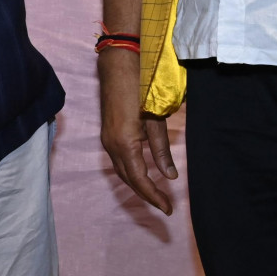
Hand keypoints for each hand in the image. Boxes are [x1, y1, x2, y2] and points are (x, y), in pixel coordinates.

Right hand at [98, 47, 175, 214]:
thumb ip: (161, 150)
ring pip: (121, 170)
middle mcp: (111, 145)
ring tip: (155, 194)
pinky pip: (118, 160)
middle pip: (128, 178)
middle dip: (146, 194)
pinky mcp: (108, 133)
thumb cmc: (140, 90)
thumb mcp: (156, 121)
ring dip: (137, 183)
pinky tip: (142, 172)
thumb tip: (170, 177)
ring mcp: (107, 139)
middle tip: (165, 205)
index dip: (154, 196)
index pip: (139, 179)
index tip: (168, 209)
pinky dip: (130, 171)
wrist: (118, 67)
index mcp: (124, 144)